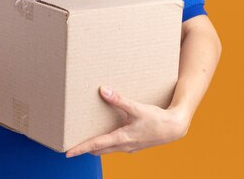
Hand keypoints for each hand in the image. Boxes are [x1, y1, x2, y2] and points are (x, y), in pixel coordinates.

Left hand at [65, 86, 189, 157]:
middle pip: (98, 150)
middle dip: (84, 149)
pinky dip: (105, 143)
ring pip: (107, 149)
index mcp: (122, 138)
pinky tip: (104, 134)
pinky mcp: (133, 145)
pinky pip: (115, 146)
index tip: (68, 153)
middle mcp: (123, 146)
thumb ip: (119, 100)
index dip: (80, 148)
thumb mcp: (137, 108)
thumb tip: (102, 90)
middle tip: (70, 147)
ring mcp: (129, 147)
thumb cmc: (157, 119)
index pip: (96, 145)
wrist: (175, 128)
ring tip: (83, 140)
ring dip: (95, 146)